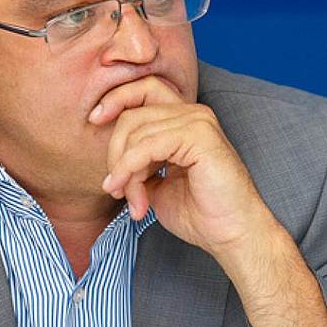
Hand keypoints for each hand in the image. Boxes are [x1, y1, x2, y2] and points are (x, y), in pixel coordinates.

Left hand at [90, 75, 326, 326]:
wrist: (232, 236)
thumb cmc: (201, 214)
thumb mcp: (157, 184)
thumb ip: (137, 163)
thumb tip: (112, 161)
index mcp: (185, 118)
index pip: (142, 90)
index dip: (115, 99)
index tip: (94, 120)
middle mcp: (193, 113)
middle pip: (133, 115)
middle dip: (115, 154)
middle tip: (116, 190)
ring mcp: (198, 121)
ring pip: (137, 132)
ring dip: (125, 171)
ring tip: (132, 201)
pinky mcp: (200, 136)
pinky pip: (148, 146)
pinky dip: (131, 170)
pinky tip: (133, 197)